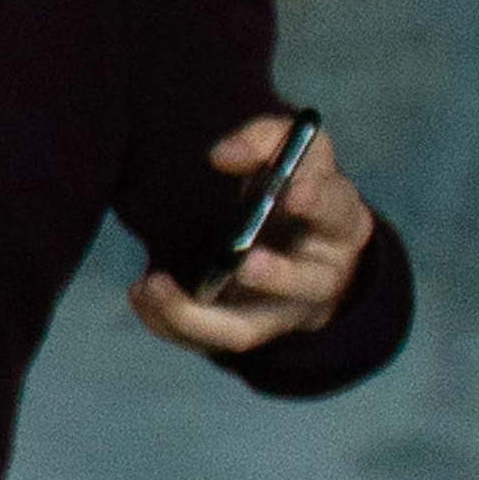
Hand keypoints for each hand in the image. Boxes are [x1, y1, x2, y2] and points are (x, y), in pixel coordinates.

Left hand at [132, 112, 369, 358]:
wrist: (290, 235)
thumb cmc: (290, 185)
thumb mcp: (286, 150)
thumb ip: (261, 140)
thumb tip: (223, 155)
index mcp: (338, 222)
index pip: (337, 213)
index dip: (319, 204)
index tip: (294, 192)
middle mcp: (319, 275)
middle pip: (306, 284)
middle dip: (277, 276)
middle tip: (243, 261)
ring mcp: (279, 312)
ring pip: (246, 330)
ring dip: (197, 315)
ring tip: (154, 285)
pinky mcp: (241, 328)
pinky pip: (204, 339)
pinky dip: (168, 322)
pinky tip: (140, 292)